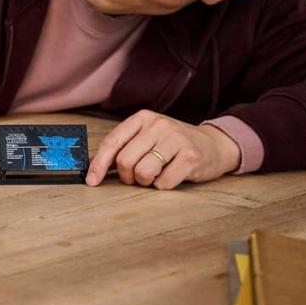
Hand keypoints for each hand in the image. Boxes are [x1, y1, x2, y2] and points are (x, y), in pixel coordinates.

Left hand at [85, 110, 240, 189]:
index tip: (91, 181)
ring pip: (143, 172)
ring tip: (154, 176)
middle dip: (127, 176)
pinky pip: (163, 182)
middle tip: (136, 177)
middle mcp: (158, 125)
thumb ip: (123, 147)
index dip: (98, 164)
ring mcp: (176, 139)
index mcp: (143, 118)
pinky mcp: (191, 156)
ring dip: (145, 182)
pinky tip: (170, 176)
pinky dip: (162, 186)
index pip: (112, 142)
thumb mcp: (147, 137)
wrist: (214, 145)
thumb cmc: (173, 145)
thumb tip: (92, 166)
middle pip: (125, 160)